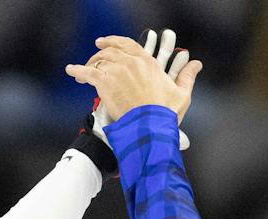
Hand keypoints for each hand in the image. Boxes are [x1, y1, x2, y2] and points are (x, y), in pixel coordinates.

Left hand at [66, 32, 202, 127]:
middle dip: (101, 50)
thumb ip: (187, 76)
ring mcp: (117, 71)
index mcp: (148, 62)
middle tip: (96, 50)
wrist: (149, 127)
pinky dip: (77, 71)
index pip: (129, 44)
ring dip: (90, 64)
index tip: (108, 41)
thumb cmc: (165, 114)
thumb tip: (197, 64)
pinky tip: (71, 71)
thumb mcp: (181, 94)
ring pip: (99, 60)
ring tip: (83, 70)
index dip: (116, 41)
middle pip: (111, 50)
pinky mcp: (105, 82)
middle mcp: (131, 62)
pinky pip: (87, 72)